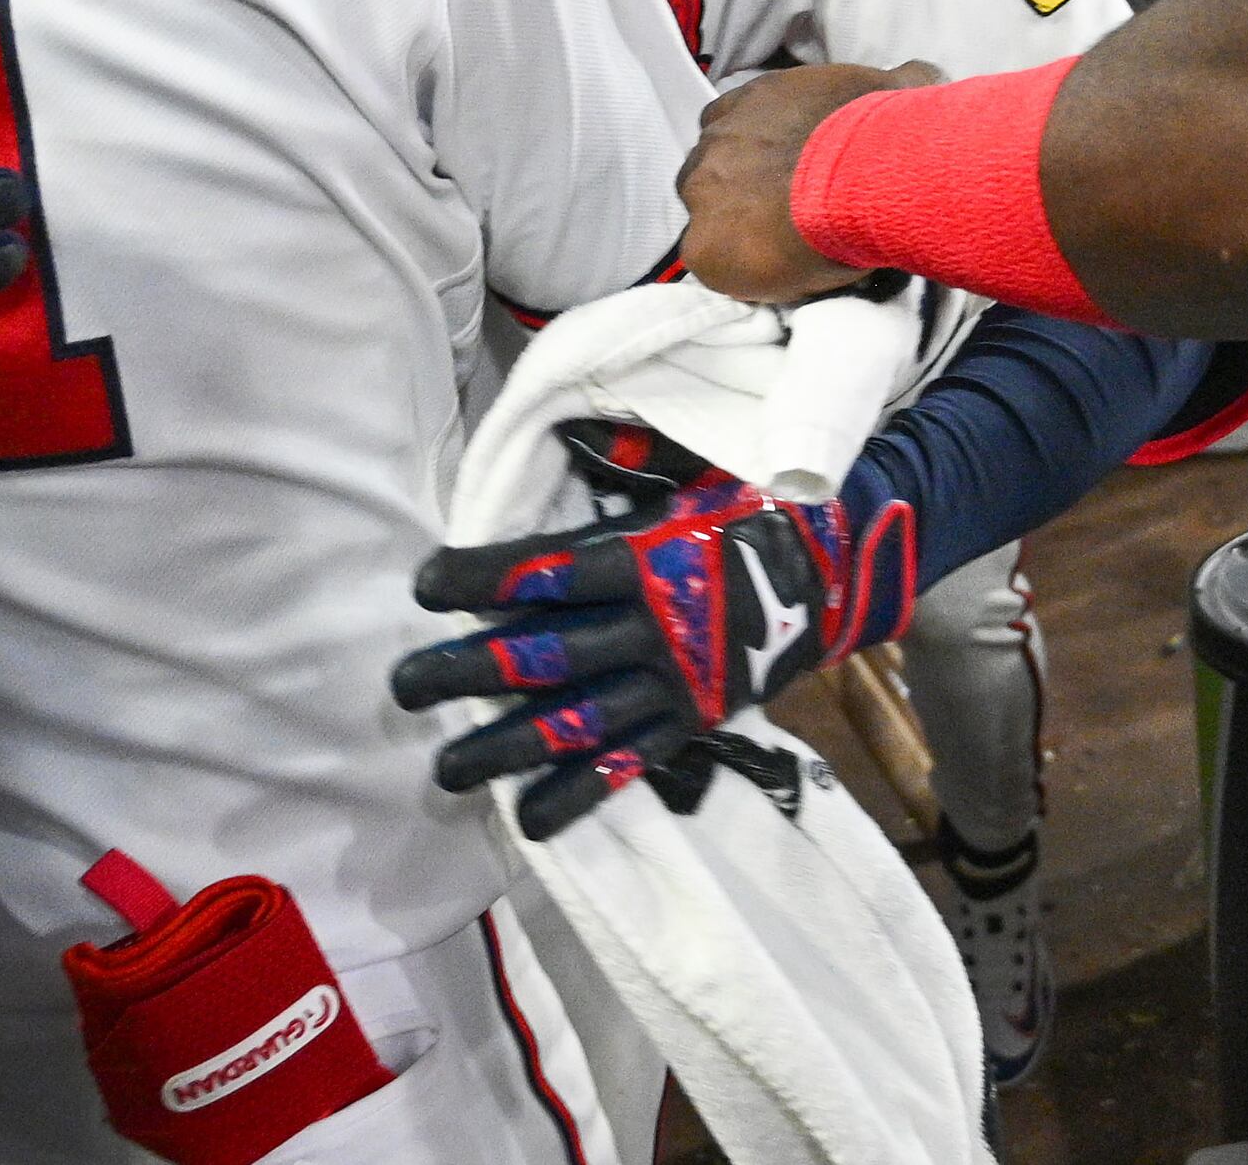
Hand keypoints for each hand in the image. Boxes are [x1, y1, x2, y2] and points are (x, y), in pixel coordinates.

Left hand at [393, 421, 915, 839]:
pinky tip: (527, 820)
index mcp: (650, 559)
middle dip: (469, 671)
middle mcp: (655, 630)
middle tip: (404, 686)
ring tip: (444, 768)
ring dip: (505, 748)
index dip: (482, 578)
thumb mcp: (702, 470)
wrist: (843, 573)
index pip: (549, 572)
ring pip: (576, 723)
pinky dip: (578, 796)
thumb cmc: (755, 509)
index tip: (424, 584)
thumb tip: (570, 427)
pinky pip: (627, 767)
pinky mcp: (690, 724)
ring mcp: (672, 686)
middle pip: (546, 655)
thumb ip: (635, 457)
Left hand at [675, 62, 935, 304]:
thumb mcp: (894, 90)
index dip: (760, 148)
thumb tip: (925, 73)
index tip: (787, 169)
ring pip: (706, 212)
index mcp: (753, 99)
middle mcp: (716, 137)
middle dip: (741, 186)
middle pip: (713, 166)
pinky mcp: (702, 243)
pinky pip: (710, 260)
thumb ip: (897, 82)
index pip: (736, 122)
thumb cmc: (877, 132)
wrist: (864, 180)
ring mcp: (701, 188)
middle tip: (781, 211)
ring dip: (734, 224)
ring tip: (776, 246)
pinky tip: (767, 274)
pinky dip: (733, 268)